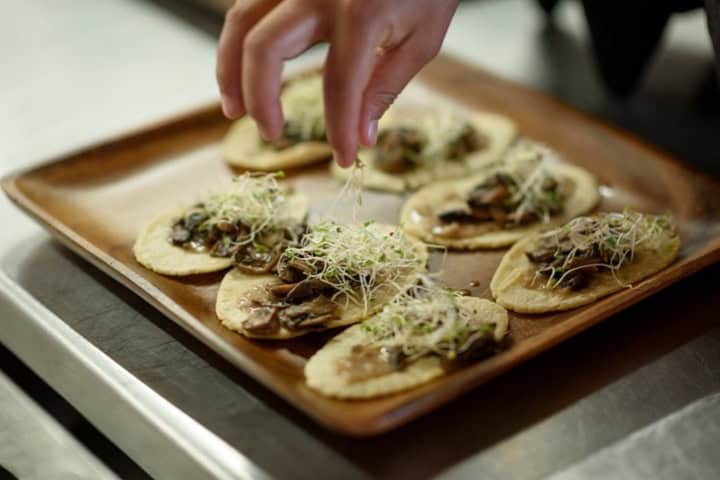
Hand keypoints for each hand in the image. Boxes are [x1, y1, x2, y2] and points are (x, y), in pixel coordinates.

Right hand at [217, 0, 458, 166]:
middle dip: (260, 99)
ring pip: (240, 20)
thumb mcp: (421, 38)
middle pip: (264, 48)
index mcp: (360, 11)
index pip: (339, 85)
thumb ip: (385, 87)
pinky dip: (239, 38)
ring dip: (229, 69)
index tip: (342, 157)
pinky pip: (247, 4)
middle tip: (271, 133)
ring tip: (235, 108)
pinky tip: (243, 67)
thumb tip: (361, 136)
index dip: (338, 129)